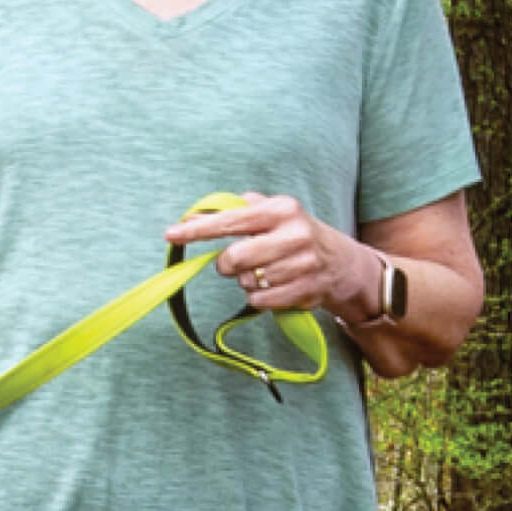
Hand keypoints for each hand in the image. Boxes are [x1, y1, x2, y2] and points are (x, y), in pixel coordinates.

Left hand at [163, 194, 362, 315]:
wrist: (341, 264)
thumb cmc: (293, 234)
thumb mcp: (272, 212)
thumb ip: (236, 210)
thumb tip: (193, 215)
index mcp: (281, 209)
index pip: (230, 220)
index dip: (198, 230)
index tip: (171, 234)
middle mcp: (294, 235)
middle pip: (234, 258)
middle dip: (227, 264)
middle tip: (237, 261)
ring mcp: (301, 265)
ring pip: (246, 282)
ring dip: (246, 281)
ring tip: (265, 271)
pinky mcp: (304, 291)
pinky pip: (260, 300)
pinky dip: (258, 296)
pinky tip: (273, 286)